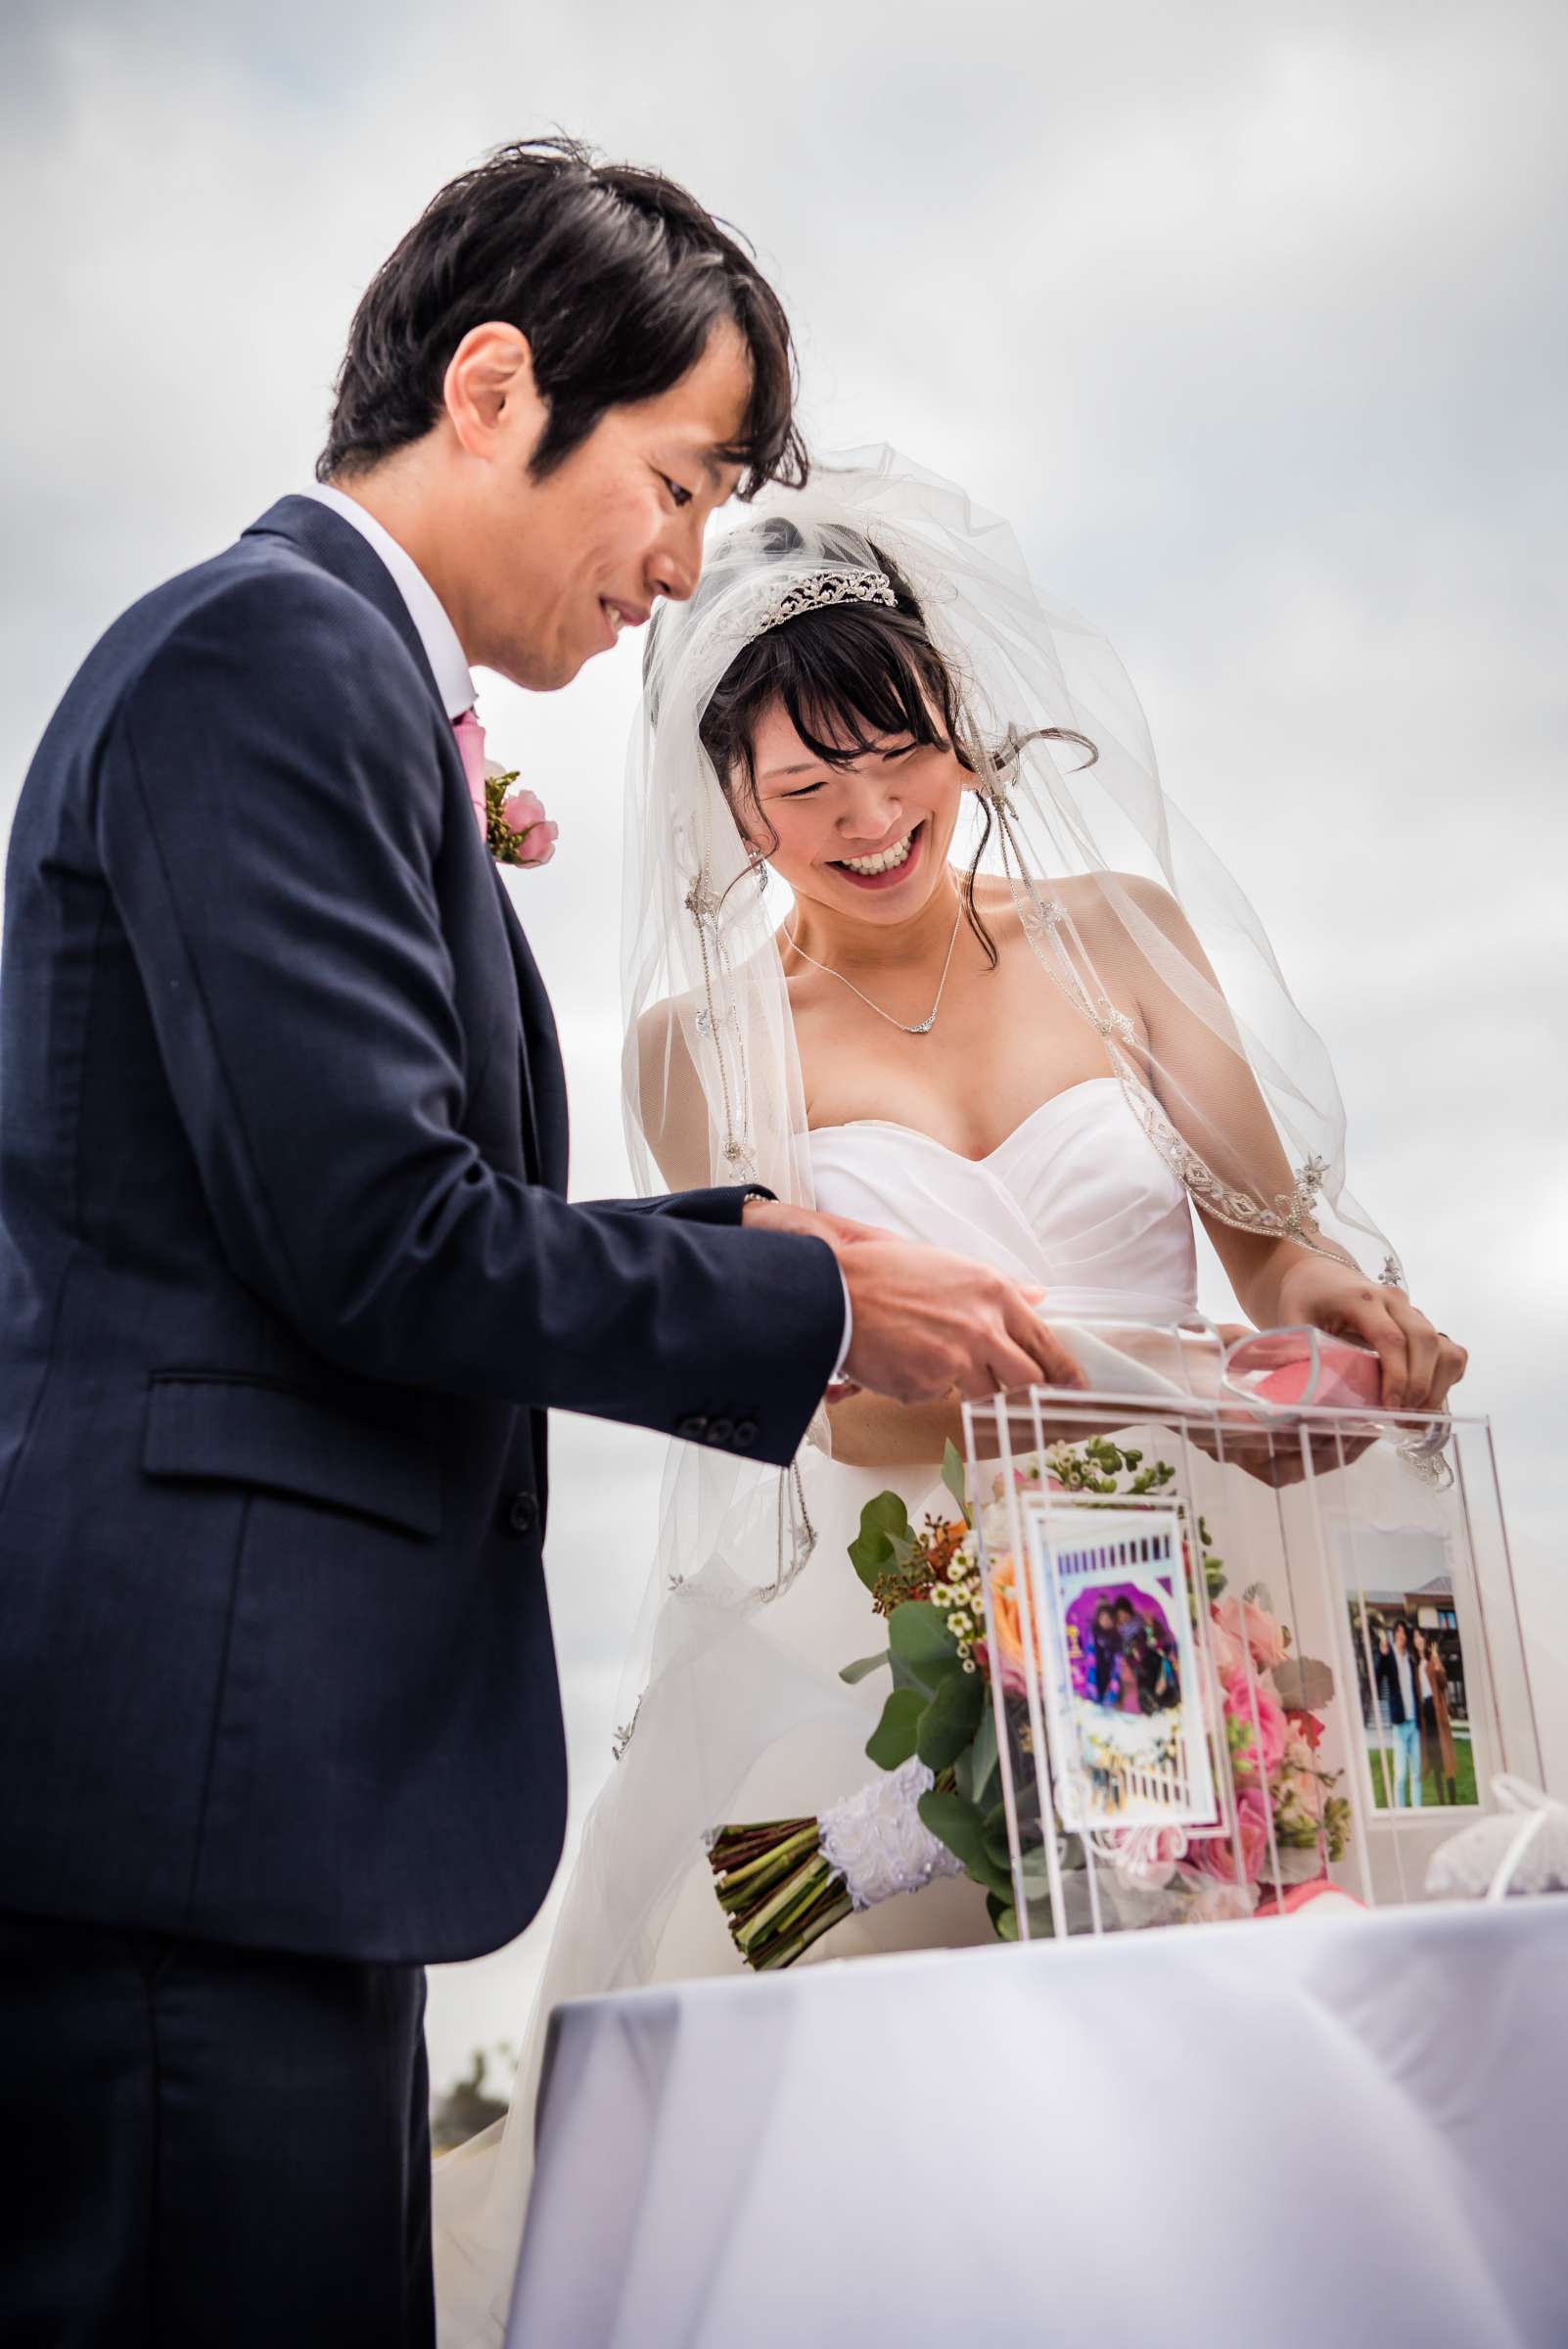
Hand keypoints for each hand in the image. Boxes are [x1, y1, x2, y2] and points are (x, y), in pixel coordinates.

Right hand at [743, 1198, 1080, 1401]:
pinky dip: (919, 1385)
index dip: (1064, 1370)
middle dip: (1025, 1393)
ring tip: (928, 1359)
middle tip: (1022, 1400)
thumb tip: (1038, 1297)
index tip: (1076, 1387)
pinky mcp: (927, 1386)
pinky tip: (895, 1358)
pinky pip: (933, 1396)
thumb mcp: (950, 1266)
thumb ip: (999, 1288)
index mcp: (994, 1293)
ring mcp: (957, 1361)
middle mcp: (984, 1328)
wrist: (833, 1291)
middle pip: (1027, 1380)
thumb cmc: (885, 1272)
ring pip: (982, 1394)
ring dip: (963, 1386)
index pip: (1045, 1342)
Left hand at [1272, 1257, 1466, 1412]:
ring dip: (1435, 1386)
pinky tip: (1424, 1401)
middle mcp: (1394, 1301)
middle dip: (1418, 1385)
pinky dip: (1444, 1378)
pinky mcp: (1422, 1324)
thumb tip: (1304, 1397)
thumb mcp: (1293, 1322)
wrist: (1320, 1276)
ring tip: (1414, 1418)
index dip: (1396, 1376)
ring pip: (1443, 1347)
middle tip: (1402, 1419)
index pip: (1391, 1338)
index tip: (1391, 1408)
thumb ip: (1299, 1354)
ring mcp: (1412, 1311)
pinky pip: (1449, 1351)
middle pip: (1424, 1341)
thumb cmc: (1306, 1301)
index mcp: (1360, 1298)